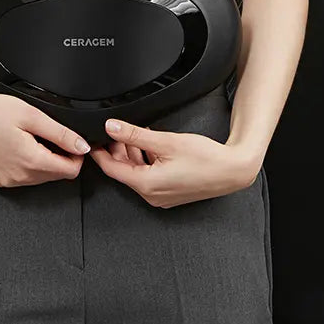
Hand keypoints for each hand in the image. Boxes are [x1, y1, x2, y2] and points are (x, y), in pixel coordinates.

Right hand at [0, 92, 90, 188]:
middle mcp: (21, 177)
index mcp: (31, 161)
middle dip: (61, 156)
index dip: (77, 155)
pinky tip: (19, 146)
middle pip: (57, 175)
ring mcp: (9, 181)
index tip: (72, 141)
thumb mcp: (31, 115)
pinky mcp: (0, 181)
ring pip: (41, 177)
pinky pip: (25, 178)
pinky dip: (29, 165)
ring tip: (32, 138)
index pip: (71, 171)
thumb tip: (82, 145)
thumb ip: (60, 133)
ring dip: (45, 160)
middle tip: (49, 134)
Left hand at [89, 118, 256, 207]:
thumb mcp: (165, 141)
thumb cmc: (205, 159)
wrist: (232, 170)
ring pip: (137, 172)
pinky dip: (145, 160)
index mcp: (146, 184)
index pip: (112, 169)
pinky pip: (149, 176)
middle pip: (124, 170)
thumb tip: (112, 127)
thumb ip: (134, 135)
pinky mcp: (170, 193)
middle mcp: (151, 195)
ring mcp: (161, 196)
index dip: (99, 153)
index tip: (91, 140)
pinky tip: (150, 145)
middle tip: (113, 131)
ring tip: (133, 133)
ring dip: (132, 154)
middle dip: (117, 150)